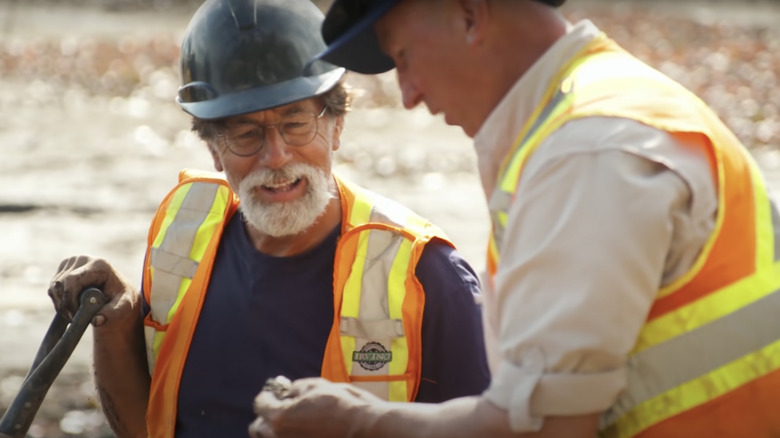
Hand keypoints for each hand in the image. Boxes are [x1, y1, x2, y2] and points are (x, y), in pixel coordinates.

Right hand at [48, 255, 139, 328]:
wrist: (118, 291)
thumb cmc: (122, 298)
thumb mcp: (124, 306)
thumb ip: (113, 313)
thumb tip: (96, 321)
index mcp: (98, 265)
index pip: (72, 280)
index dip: (69, 300)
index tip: (74, 316)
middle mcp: (83, 259)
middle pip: (60, 284)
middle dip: (64, 304)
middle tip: (73, 318)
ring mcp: (72, 262)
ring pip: (54, 287)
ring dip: (60, 304)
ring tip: (74, 314)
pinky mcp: (64, 268)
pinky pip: (53, 287)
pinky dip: (58, 300)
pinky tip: (71, 306)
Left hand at [249, 377, 381, 437]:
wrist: (363, 428)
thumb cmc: (342, 405)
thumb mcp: (317, 386)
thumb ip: (296, 388)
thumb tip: (289, 391)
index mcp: (279, 417)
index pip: (260, 404)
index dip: (268, 394)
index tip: (276, 391)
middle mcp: (279, 437)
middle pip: (258, 427)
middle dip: (266, 414)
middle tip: (281, 406)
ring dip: (274, 429)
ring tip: (291, 420)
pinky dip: (288, 436)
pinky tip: (302, 429)